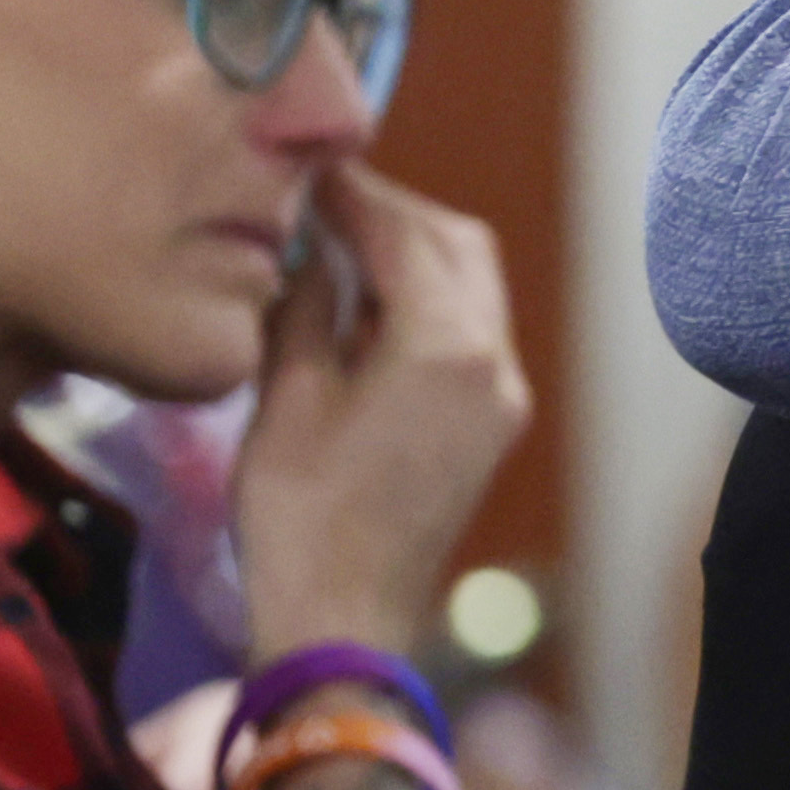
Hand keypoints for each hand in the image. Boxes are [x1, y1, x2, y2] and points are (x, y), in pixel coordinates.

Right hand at [233, 164, 528, 657]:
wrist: (346, 622)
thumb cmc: (300, 515)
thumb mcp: (286, 396)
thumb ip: (306, 305)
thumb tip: (313, 246)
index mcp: (444, 347)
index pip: (403, 234)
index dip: (354, 193)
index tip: (308, 166)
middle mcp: (493, 361)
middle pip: (458, 246)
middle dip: (394, 215)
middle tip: (322, 204)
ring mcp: (503, 396)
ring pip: (472, 286)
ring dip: (414, 255)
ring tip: (337, 248)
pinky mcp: (494, 425)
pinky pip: (470, 332)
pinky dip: (426, 302)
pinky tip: (366, 306)